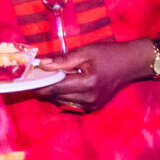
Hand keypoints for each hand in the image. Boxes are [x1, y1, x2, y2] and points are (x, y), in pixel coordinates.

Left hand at [37, 41, 155, 113]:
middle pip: (56, 97)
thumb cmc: (110, 54)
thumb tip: (43, 65)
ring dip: (53, 93)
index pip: (55, 88)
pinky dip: (63, 96)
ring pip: (62, 102)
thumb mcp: (86, 52)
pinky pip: (71, 104)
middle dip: (44, 88)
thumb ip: (63, 60)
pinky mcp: (93, 108)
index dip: (40, 85)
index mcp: (87, 83)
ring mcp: (92, 105)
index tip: (28, 80)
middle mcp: (88, 98)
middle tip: (35, 78)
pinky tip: (63, 85)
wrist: (132, 64)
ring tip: (48, 80)